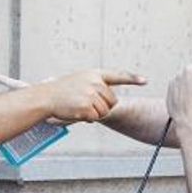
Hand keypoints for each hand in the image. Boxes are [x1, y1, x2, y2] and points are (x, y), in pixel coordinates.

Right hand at [4, 69, 143, 123]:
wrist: (46, 97)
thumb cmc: (62, 91)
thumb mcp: (80, 82)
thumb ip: (96, 87)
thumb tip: (110, 103)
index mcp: (95, 74)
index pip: (118, 75)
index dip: (133, 78)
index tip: (145, 80)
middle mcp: (95, 82)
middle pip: (112, 101)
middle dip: (102, 106)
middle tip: (85, 103)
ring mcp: (91, 94)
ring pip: (105, 111)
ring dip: (94, 113)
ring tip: (79, 106)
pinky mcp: (87, 106)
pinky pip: (95, 117)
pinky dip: (87, 118)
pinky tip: (77, 112)